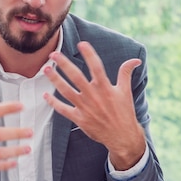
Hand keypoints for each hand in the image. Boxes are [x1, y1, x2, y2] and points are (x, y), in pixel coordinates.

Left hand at [43, 41, 145, 169]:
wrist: (122, 137)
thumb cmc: (124, 112)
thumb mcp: (126, 91)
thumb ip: (126, 73)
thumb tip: (135, 60)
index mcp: (106, 88)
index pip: (96, 67)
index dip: (89, 54)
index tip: (82, 44)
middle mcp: (94, 96)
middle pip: (76, 77)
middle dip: (64, 64)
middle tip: (54, 54)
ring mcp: (85, 108)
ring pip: (66, 91)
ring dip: (55, 79)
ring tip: (46, 69)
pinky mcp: (79, 119)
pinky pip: (63, 109)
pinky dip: (53, 102)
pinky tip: (45, 95)